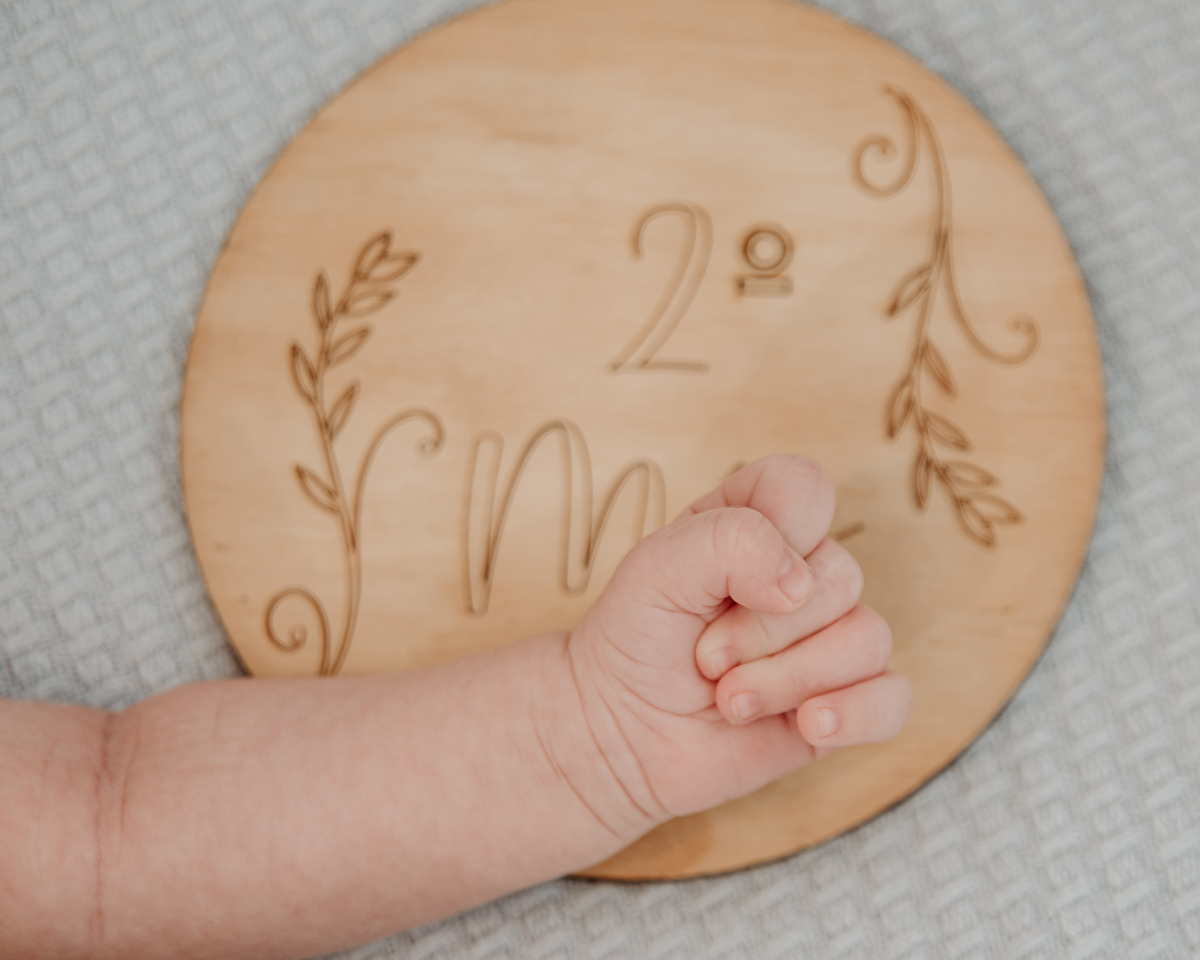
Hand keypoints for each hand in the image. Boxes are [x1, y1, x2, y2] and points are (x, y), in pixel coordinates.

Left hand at [558, 455, 912, 836]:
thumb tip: (800, 582)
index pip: (807, 488)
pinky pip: (894, 699)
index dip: (778, 531)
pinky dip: (855, 715)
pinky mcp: (844, 702)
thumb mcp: (658, 567)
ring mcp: (827, 639)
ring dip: (788, 680)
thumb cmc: (636, 638)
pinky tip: (808, 726)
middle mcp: (802, 574)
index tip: (724, 579)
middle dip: (761, 630)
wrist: (619, 734)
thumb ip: (731, 540)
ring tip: (729, 701)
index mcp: (759, 522)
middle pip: (840, 576)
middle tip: (705, 657)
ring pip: (869, 638)